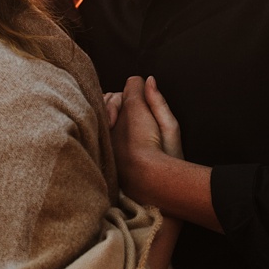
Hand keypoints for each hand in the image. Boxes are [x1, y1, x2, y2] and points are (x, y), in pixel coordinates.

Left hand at [113, 74, 183, 200]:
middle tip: (133, 113)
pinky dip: (103, 124)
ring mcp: (106, 131)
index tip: (145, 100)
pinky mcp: (102, 146)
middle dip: (122, 99)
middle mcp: (116, 116)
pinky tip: (113, 133)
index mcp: (135, 107)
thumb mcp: (172, 128)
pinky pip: (97, 125)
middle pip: (114, 95)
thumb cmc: (167, 158)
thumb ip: (158, 101)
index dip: (140, 90)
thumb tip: (148, 80)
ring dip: (110, 110)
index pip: (133, 84)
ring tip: (122, 123)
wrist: (149, 188)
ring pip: (103, 109)